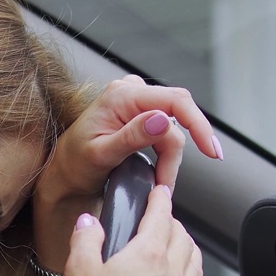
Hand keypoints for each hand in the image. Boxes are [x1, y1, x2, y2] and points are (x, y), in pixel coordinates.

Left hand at [37, 76, 220, 206]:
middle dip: (177, 153)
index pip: (175, 101)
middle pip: (177, 117)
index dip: (198, 124)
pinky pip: (165, 130)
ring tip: (157, 183)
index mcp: (121, 96)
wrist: (63, 173)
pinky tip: (157, 171)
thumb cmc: (74, 164)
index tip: (211, 152)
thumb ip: (131, 137)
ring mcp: (135, 101)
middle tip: (166, 184)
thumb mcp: (100, 155)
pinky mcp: (139, 114)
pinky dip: (166, 154)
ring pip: (173, 128)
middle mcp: (130, 91)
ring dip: (170, 158)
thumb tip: (162, 120)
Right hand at [58, 186, 212, 275]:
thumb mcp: (78, 272)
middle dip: (174, 224)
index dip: (160, 199)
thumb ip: (85, 241)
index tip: (159, 192)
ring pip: (197, 265)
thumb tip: (89, 224)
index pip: (161, 216)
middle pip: (183, 238)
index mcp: (148, 255)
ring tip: (183, 246)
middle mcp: (172, 275)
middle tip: (163, 220)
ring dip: (190, 250)